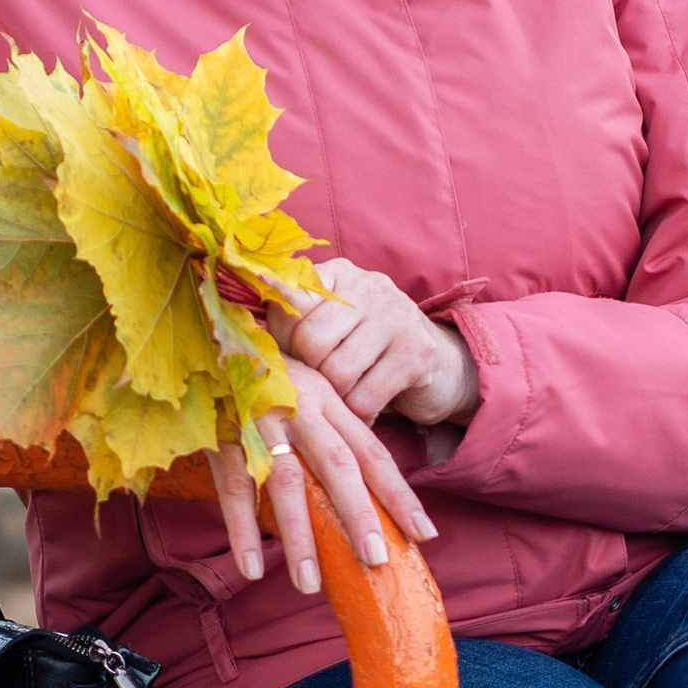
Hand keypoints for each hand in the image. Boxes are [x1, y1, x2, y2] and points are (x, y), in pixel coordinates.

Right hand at [204, 357, 438, 596]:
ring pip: (286, 483)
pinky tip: (252, 567)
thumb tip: (356, 488)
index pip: (371, 452)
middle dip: (360, 517)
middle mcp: (299, 408)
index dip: (398, 494)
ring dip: (299, 537)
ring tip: (309, 585)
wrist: (203, 329)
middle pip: (338, 467)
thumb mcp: (303, 388)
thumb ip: (328, 429)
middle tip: (376, 563)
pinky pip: (234, 487)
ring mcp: (259, 420)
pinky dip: (242, 528)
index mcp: (327, 400)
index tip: (424, 534)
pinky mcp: (220, 433)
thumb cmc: (258, 370)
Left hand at [284, 256, 479, 431]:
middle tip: (324, 380)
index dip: (282, 339)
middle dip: (311, 372)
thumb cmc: (367, 349)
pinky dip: (359, 413)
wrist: (440, 366)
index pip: (287, 301)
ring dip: (336, 396)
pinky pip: (364, 397)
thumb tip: (246, 341)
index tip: (293, 354)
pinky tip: (365, 408)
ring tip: (346, 394)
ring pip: (336, 372)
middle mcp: (368, 286)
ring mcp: (396, 316)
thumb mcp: (330, 326)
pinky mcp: (417, 352)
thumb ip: (291, 324)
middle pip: (310, 341)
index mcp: (337, 274)